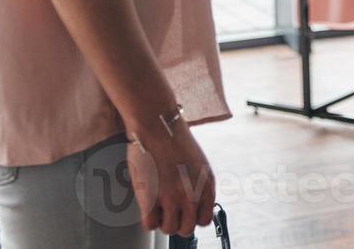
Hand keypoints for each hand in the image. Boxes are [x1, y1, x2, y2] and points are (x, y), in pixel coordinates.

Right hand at [127, 118, 215, 236]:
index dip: (192, 217)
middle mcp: (192, 194)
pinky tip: (147, 205)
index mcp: (206, 185)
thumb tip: (192, 203)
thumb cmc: (173, 138)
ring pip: (169, 229)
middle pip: (187, 229)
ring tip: (156, 206)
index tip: (183, 212)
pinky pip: (150, 225)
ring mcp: (172, 198)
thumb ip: (198, 184)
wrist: (157, 124)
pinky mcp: (152, 198)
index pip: (204, 220)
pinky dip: (147, 218)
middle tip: (167, 211)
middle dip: (176, 222)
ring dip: (161, 221)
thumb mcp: (198, 162)